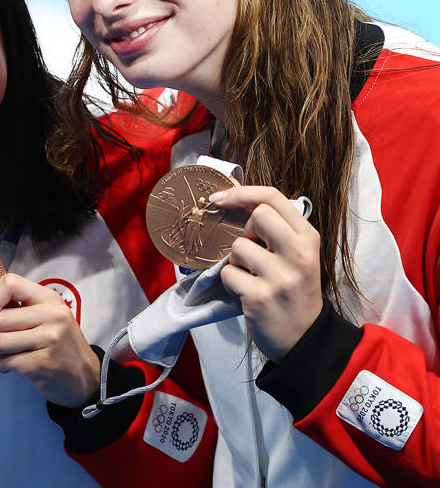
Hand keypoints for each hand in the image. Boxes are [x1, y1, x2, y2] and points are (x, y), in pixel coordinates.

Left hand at [0, 273, 99, 407]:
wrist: (85, 378)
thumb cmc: (58, 346)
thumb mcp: (47, 318)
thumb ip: (21, 308)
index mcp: (49, 299)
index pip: (10, 283)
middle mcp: (53, 315)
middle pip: (0, 318)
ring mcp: (50, 339)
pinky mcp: (44, 362)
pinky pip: (6, 361)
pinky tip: (5, 367)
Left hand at [211, 185, 322, 361]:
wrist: (304, 337)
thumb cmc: (293, 290)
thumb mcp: (295, 255)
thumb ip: (273, 227)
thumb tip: (230, 190)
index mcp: (308, 238)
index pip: (273, 197)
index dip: (242, 192)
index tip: (219, 198)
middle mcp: (299, 254)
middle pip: (257, 216)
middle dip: (245, 232)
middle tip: (253, 253)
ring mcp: (281, 276)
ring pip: (238, 247)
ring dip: (236, 262)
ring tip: (251, 277)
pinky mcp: (260, 296)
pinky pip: (228, 273)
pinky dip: (230, 282)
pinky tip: (245, 292)